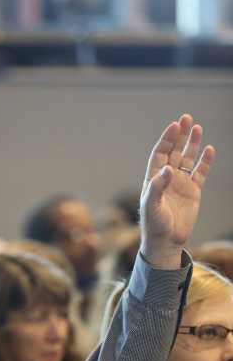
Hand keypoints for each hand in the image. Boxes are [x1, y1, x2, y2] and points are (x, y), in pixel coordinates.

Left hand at [140, 114, 214, 268]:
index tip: (174, 126)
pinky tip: (209, 150)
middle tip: (186, 119)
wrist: (166, 241)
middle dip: (179, 135)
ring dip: (192, 144)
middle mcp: (167, 178)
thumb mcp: (151, 206)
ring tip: (197, 128)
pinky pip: (200, 173)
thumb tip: (168, 169)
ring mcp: (181, 183)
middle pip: (174, 151)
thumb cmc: (153, 224)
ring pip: (187, 159)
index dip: (166, 139)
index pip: (160, 153)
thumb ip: (157, 187)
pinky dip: (205, 162)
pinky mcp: (193, 192)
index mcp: (154, 178)